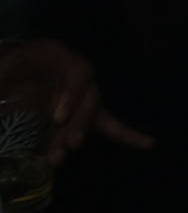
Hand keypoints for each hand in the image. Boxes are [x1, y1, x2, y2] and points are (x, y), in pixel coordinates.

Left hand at [0, 39, 154, 164]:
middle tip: (68, 144)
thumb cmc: (5, 71)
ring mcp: (77, 93)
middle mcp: (72, 73)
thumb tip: (4, 87)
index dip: (74, 93)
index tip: (59, 118)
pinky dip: (124, 134)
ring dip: (77, 135)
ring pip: (91, 115)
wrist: (5, 77)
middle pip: (90, 96)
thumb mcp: (3, 69)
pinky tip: (148, 143)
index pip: (79, 71)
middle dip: (80, 122)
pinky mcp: (77, 111)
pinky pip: (105, 122)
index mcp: (53, 54)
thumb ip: (5, 76)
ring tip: (57, 158)